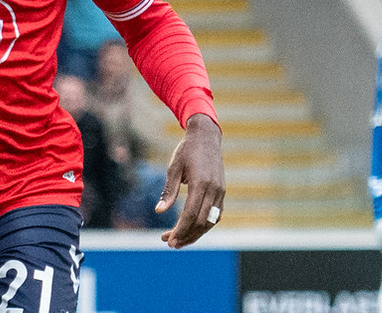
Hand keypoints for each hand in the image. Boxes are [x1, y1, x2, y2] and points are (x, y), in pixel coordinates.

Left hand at [158, 114, 225, 247]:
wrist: (206, 137)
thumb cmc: (186, 151)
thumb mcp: (173, 168)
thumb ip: (168, 191)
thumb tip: (159, 211)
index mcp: (200, 183)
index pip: (190, 214)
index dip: (180, 230)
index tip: (169, 240)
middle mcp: (214, 190)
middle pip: (200, 222)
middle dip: (186, 235)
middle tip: (170, 244)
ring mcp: (220, 192)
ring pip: (210, 221)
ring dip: (195, 233)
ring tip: (179, 240)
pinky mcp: (222, 192)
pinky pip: (215, 215)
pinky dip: (204, 225)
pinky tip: (191, 229)